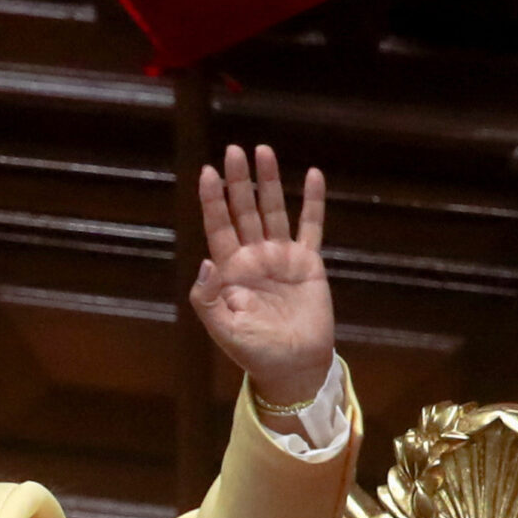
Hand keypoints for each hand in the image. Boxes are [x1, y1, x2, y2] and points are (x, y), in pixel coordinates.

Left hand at [190, 144, 334, 408]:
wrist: (293, 366)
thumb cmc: (254, 351)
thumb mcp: (222, 329)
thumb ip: (206, 299)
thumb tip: (205, 263)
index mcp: (229, 270)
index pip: (217, 226)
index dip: (212, 200)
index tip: (206, 172)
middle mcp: (253, 256)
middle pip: (243, 210)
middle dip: (238, 181)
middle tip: (234, 150)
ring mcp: (280, 256)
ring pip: (273, 210)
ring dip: (268, 182)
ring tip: (263, 151)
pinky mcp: (307, 262)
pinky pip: (311, 226)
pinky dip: (312, 202)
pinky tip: (312, 176)